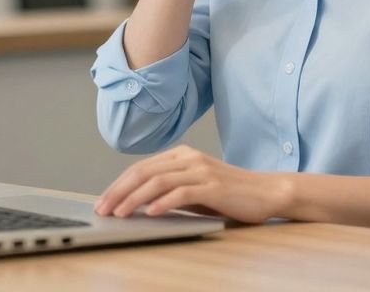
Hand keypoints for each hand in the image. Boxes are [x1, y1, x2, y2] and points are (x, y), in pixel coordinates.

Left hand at [93, 145, 286, 222]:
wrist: (266, 192)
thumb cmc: (229, 194)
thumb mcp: (194, 189)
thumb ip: (170, 190)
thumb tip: (137, 204)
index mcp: (182, 155)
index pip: (141, 167)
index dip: (118, 184)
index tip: (103, 201)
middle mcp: (189, 158)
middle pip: (144, 172)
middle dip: (119, 191)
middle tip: (103, 209)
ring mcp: (201, 170)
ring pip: (158, 181)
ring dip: (134, 198)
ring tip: (119, 213)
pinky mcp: (213, 185)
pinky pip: (182, 192)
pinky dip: (163, 202)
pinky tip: (150, 213)